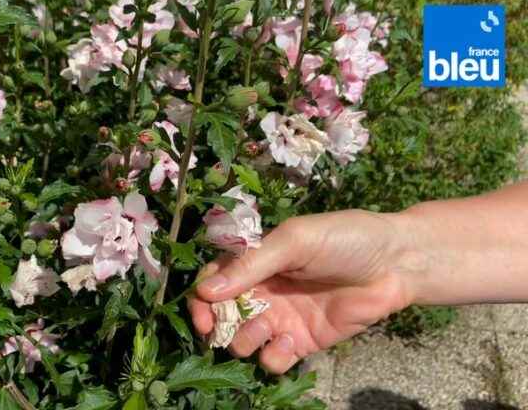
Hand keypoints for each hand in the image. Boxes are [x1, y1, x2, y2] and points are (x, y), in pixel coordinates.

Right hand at [189, 209, 415, 373]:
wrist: (396, 263)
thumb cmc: (345, 238)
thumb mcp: (294, 241)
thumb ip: (251, 264)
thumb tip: (205, 290)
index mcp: (256, 261)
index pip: (214, 281)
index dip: (202, 298)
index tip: (203, 311)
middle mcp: (264, 291)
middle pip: (222, 316)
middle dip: (217, 325)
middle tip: (220, 329)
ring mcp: (283, 318)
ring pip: (244, 340)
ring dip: (245, 339)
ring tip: (265, 327)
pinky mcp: (303, 341)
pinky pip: (275, 359)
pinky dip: (275, 355)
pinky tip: (292, 341)